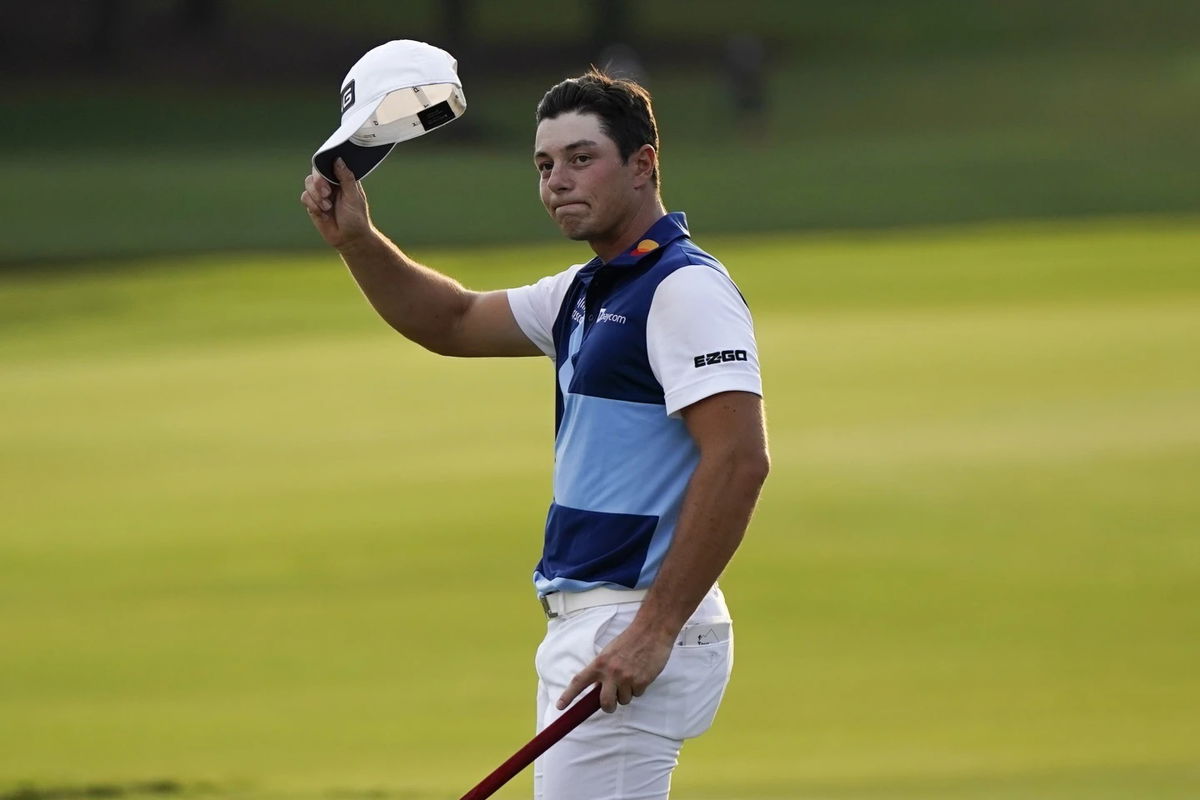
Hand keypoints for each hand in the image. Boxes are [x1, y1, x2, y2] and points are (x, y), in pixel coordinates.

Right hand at [299, 158, 373, 248]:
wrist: (349, 239)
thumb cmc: (356, 218)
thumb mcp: (354, 197)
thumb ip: (346, 178)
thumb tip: (338, 159)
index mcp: (342, 179)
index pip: (329, 164)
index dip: (324, 165)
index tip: (327, 174)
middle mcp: (330, 184)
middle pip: (315, 172)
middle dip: (319, 182)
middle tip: (327, 193)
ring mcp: (320, 194)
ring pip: (308, 183)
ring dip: (316, 195)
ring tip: (327, 207)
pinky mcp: (312, 205)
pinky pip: (305, 197)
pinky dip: (313, 205)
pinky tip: (323, 213)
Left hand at [557, 622, 674, 713]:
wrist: (651, 631)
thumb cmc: (629, 641)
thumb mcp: (609, 653)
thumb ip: (602, 670)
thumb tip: (597, 689)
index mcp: (599, 663)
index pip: (579, 681)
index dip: (568, 695)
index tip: (560, 706)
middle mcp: (611, 672)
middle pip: (605, 703)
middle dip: (608, 707)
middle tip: (611, 703)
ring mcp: (627, 678)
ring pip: (624, 700)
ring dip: (627, 693)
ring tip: (632, 677)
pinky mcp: (641, 681)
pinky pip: (637, 695)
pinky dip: (639, 688)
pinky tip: (641, 674)